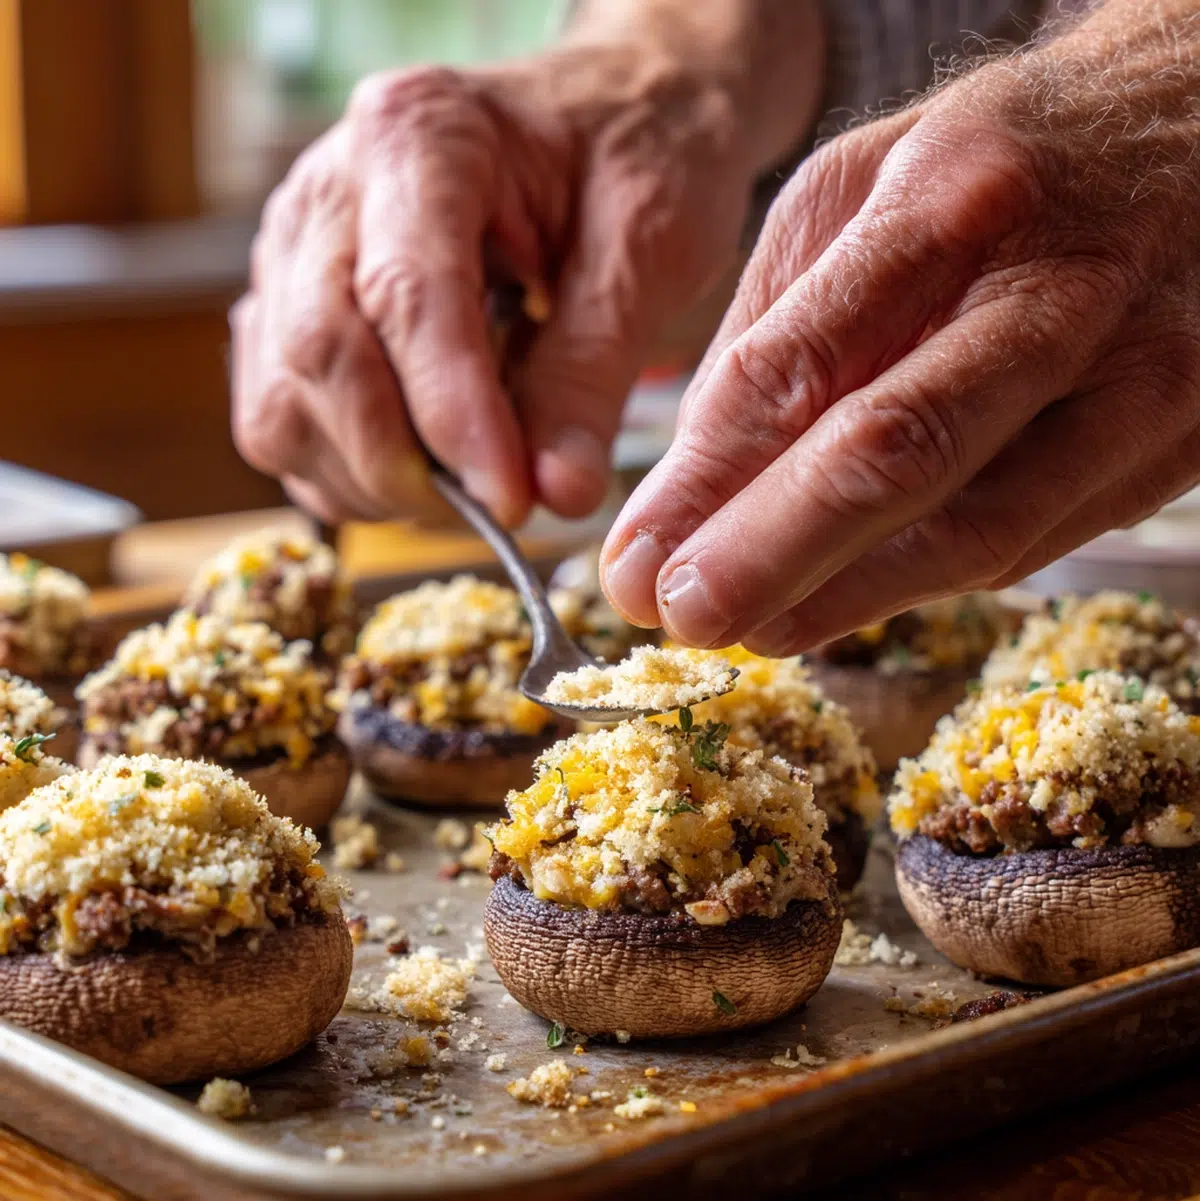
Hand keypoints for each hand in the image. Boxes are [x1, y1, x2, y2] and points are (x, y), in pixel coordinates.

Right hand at [230, 44, 759, 527]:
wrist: (611, 116)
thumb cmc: (635, 159)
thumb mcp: (644, 252)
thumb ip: (589, 374)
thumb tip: (554, 493)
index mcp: (420, 136)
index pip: (406, 296)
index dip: (453, 416)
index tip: (511, 501)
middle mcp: (331, 190)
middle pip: (319, 353)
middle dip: (406, 463)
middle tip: (499, 508)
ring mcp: (296, 253)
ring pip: (282, 405)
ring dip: (372, 479)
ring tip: (469, 486)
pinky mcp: (290, 312)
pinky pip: (282, 423)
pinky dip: (346, 474)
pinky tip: (425, 468)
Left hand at [600, 0, 1199, 649]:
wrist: (1198, 131)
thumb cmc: (995, 165)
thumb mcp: (856, 197)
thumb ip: (772, 336)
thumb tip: (688, 493)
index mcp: (955, 199)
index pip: (805, 365)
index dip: (709, 482)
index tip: (633, 561)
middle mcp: (1059, 290)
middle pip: (900, 452)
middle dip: (771, 555)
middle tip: (679, 620)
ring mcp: (1138, 375)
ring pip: (978, 528)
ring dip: (844, 599)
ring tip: (748, 632)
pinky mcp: (1173, 444)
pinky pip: (1029, 541)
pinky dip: (921, 583)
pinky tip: (843, 601)